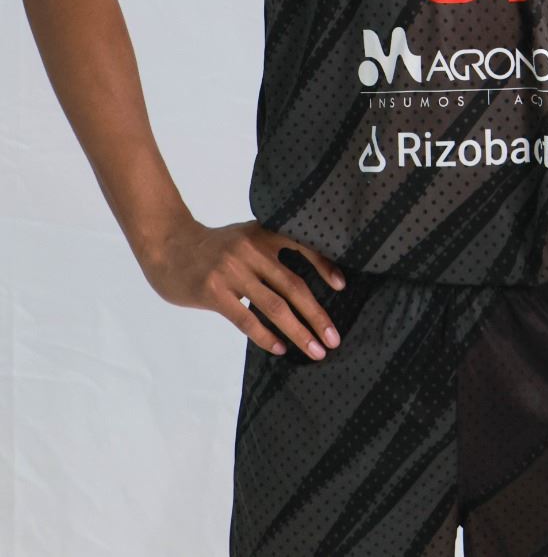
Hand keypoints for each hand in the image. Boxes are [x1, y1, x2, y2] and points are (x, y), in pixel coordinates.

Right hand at [139, 218, 345, 360]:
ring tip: (315, 350)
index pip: (302, 247)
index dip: (324, 266)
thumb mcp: (245, 238)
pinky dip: (267, 336)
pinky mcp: (213, 292)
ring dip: (298, 331)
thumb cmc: (213, 247)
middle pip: (293, 285)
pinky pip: (246, 320)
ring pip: (274, 306)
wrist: (168, 246)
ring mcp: (231, 271)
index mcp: (262, 234)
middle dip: (316, 315)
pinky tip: (281, 348)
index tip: (342, 287)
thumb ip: (269, 253)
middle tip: (333, 338)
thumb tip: (303, 287)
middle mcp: (250, 250)